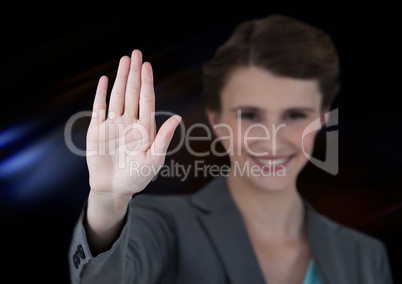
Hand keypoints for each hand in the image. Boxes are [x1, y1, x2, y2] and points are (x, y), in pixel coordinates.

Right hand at [86, 49, 180, 201]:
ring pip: (117, 96)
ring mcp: (113, 124)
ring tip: (124, 60)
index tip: (147, 65)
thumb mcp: (154, 160)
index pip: (146, 99)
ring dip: (120, 78)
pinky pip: (99, 108)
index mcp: (144, 128)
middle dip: (134, 73)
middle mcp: (129, 122)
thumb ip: (163, 138)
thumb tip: (178, 117)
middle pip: (132, 92)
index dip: (146, 82)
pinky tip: (105, 80)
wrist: (113, 189)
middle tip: (136, 53)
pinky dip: (101, 94)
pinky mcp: (97, 130)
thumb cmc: (137, 177)